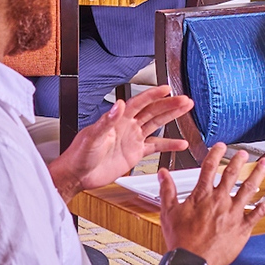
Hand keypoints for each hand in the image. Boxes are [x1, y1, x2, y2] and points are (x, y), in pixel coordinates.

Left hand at [51, 86, 190, 197]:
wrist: (78, 175)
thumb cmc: (79, 155)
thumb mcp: (92, 136)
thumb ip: (106, 121)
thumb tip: (119, 106)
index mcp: (117, 120)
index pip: (139, 103)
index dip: (153, 95)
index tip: (166, 89)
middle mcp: (127, 126)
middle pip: (152, 111)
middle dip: (169, 105)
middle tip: (185, 100)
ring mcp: (132, 139)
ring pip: (156, 125)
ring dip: (171, 117)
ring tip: (186, 110)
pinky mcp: (135, 153)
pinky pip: (155, 146)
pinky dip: (169, 145)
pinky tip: (180, 143)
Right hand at [158, 145, 264, 264]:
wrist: (192, 261)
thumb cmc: (180, 240)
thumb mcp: (168, 212)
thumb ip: (167, 190)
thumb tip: (163, 174)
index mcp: (202, 195)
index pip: (209, 167)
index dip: (215, 154)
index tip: (221, 147)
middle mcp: (220, 201)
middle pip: (231, 174)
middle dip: (239, 160)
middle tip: (244, 153)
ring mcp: (232, 213)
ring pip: (248, 189)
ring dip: (258, 174)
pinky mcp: (242, 228)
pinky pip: (257, 214)